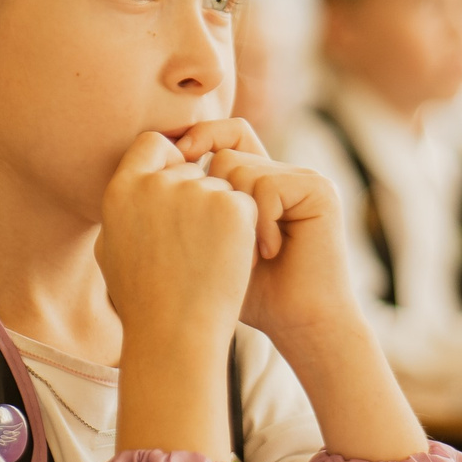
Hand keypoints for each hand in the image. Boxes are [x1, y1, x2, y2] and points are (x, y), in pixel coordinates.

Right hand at [97, 131, 257, 354]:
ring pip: (221, 188)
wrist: (175, 335)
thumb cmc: (142, 303)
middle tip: (194, 247)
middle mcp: (156, 183)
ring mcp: (196, 192)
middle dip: (198, 200)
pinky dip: (245, 232)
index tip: (179, 186)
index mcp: (121, 190)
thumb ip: (122, 211)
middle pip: (190, 169)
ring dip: (221, 219)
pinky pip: (245, 205)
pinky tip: (228, 262)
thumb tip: (133, 187)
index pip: (151, 144)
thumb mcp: (111, 251)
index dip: (169, 160)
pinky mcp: (231, 207)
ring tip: (206, 262)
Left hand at [174, 119, 360, 352]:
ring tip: (249, 255)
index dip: (199, 140)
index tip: (172, 169)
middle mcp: (284, 172)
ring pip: (241, 168)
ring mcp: (304, 178)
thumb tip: (143, 174)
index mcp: (260, 182)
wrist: (302, 325)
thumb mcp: (208, 249)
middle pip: (227, 152)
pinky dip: (260, 222)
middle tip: (224, 245)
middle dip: (213, 198)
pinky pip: (267, 184)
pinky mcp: (318, 189)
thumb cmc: (252, 297)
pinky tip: (272, 252)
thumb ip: (189, 212)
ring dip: (235, 218)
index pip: (226, 136)